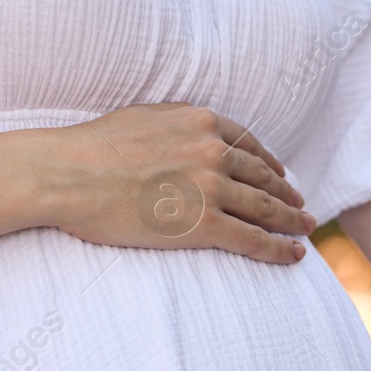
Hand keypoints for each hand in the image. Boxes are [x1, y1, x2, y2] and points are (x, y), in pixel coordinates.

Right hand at [36, 103, 314, 263]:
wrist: (65, 174)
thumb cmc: (90, 148)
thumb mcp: (143, 116)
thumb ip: (177, 122)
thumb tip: (191, 130)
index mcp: (200, 121)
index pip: (249, 144)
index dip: (270, 163)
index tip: (281, 176)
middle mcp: (213, 150)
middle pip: (264, 176)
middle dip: (287, 193)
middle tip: (301, 207)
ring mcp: (211, 187)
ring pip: (267, 207)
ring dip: (292, 220)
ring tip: (304, 229)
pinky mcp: (204, 225)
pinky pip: (254, 239)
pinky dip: (280, 249)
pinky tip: (294, 255)